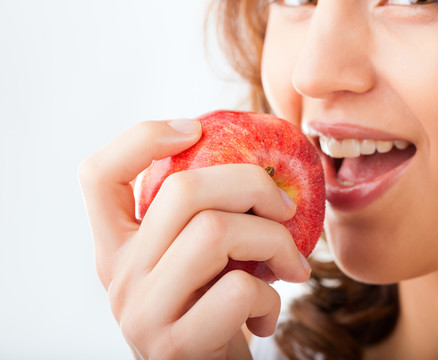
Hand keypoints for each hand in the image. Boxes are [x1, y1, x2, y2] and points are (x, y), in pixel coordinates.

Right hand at [79, 119, 310, 358]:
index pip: (98, 175)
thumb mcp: (194, 261)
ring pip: (215, 232)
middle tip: (286, 207)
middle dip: (254, 185)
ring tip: (292, 265)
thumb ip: (200, 219)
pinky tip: (267, 314)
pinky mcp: (175, 346)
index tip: (195, 129)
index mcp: (115, 246)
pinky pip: (238, 290)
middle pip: (183, 192)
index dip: (141, 138)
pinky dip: (272, 296)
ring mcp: (142, 312)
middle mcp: (117, 275)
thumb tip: (259, 167)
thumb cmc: (209, 311)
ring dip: (275, 241)